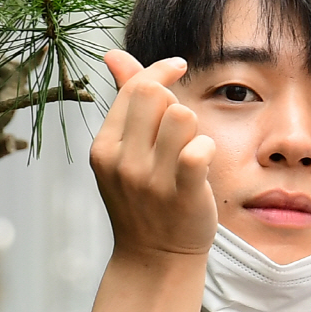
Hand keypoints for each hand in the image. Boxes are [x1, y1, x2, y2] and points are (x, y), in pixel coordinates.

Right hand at [90, 50, 216, 256]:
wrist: (155, 257)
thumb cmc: (143, 200)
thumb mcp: (123, 153)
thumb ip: (124, 102)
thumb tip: (113, 54)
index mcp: (104, 147)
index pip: (135, 86)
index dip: (161, 70)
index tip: (180, 66)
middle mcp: (122, 161)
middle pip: (157, 94)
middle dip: (176, 100)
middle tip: (180, 125)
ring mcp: (150, 179)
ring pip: (182, 116)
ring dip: (192, 128)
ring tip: (187, 150)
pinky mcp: (182, 192)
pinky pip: (199, 148)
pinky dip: (206, 149)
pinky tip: (200, 163)